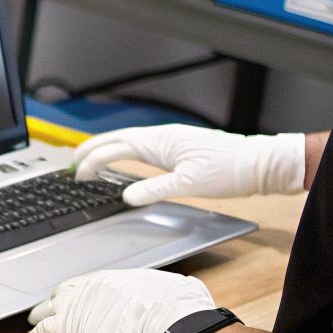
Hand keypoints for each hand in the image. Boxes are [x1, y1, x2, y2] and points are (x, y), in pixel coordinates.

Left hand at [20, 269, 216, 332]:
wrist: (174, 329)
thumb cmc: (181, 315)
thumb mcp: (178, 291)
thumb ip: (171, 292)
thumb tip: (186, 290)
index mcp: (119, 279)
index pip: (91, 284)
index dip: (83, 293)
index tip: (81, 300)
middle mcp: (95, 288)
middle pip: (66, 292)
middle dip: (59, 301)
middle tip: (53, 309)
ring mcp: (80, 306)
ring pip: (49, 309)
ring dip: (41, 317)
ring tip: (34, 324)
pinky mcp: (69, 329)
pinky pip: (42, 332)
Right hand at [71, 124, 305, 205]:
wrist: (258, 163)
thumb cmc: (229, 171)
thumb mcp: (190, 184)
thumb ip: (156, 189)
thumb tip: (126, 195)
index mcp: (160, 142)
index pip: (115, 149)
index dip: (93, 161)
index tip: (79, 175)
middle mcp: (162, 137)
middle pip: (117, 138)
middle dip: (92, 149)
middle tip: (73, 163)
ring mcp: (170, 140)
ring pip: (128, 140)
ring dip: (106, 148)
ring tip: (90, 159)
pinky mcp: (177, 147)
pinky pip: (141, 145)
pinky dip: (123, 151)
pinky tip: (124, 159)